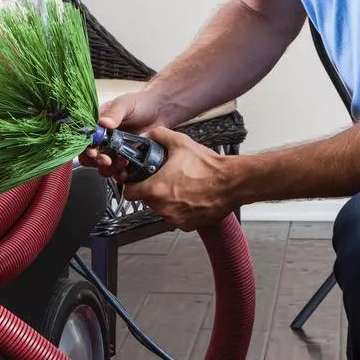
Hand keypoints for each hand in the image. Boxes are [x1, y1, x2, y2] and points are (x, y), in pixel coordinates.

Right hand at [78, 90, 163, 179]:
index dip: (87, 148)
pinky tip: (127, 170)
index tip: (93, 151)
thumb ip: (114, 113)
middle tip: (106, 159)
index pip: (86, 139)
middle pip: (91, 157)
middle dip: (98, 161)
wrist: (161, 111)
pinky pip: (119, 172)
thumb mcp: (125, 104)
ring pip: (104, 167)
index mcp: (98, 125)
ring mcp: (115, 151)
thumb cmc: (140, 104)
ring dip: (110, 168)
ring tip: (122, 162)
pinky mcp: (127, 159)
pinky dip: (121, 175)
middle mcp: (104, 140)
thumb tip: (103, 123)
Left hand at [121, 126, 238, 231]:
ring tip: (180, 186)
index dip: (131, 185)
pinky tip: (189, 197)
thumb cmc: (208, 167)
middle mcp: (163, 207)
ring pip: (161, 209)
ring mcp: (175, 218)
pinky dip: (179, 209)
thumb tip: (149, 135)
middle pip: (146, 200)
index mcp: (156, 188)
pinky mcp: (187, 225)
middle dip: (152, 189)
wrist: (231, 182)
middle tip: (165, 178)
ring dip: (166, 200)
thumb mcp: (180, 143)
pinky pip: (176, 217)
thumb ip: (159, 136)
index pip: (129, 193)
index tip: (137, 181)